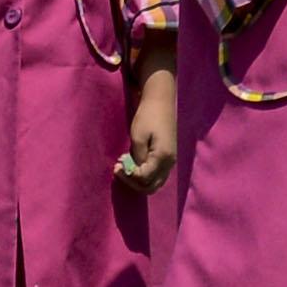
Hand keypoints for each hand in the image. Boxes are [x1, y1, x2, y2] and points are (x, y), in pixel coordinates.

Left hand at [116, 62, 177, 190]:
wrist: (161, 100)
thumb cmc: (147, 115)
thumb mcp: (138, 137)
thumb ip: (137, 158)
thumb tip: (135, 172)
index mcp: (163, 157)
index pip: (144, 179)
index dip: (128, 177)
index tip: (116, 166)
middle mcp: (169, 163)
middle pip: (151, 186)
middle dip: (133, 183)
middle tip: (119, 170)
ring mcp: (170, 160)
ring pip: (155, 182)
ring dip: (138, 179)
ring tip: (124, 165)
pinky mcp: (168, 156)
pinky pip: (156, 174)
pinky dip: (144, 173)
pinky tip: (133, 161)